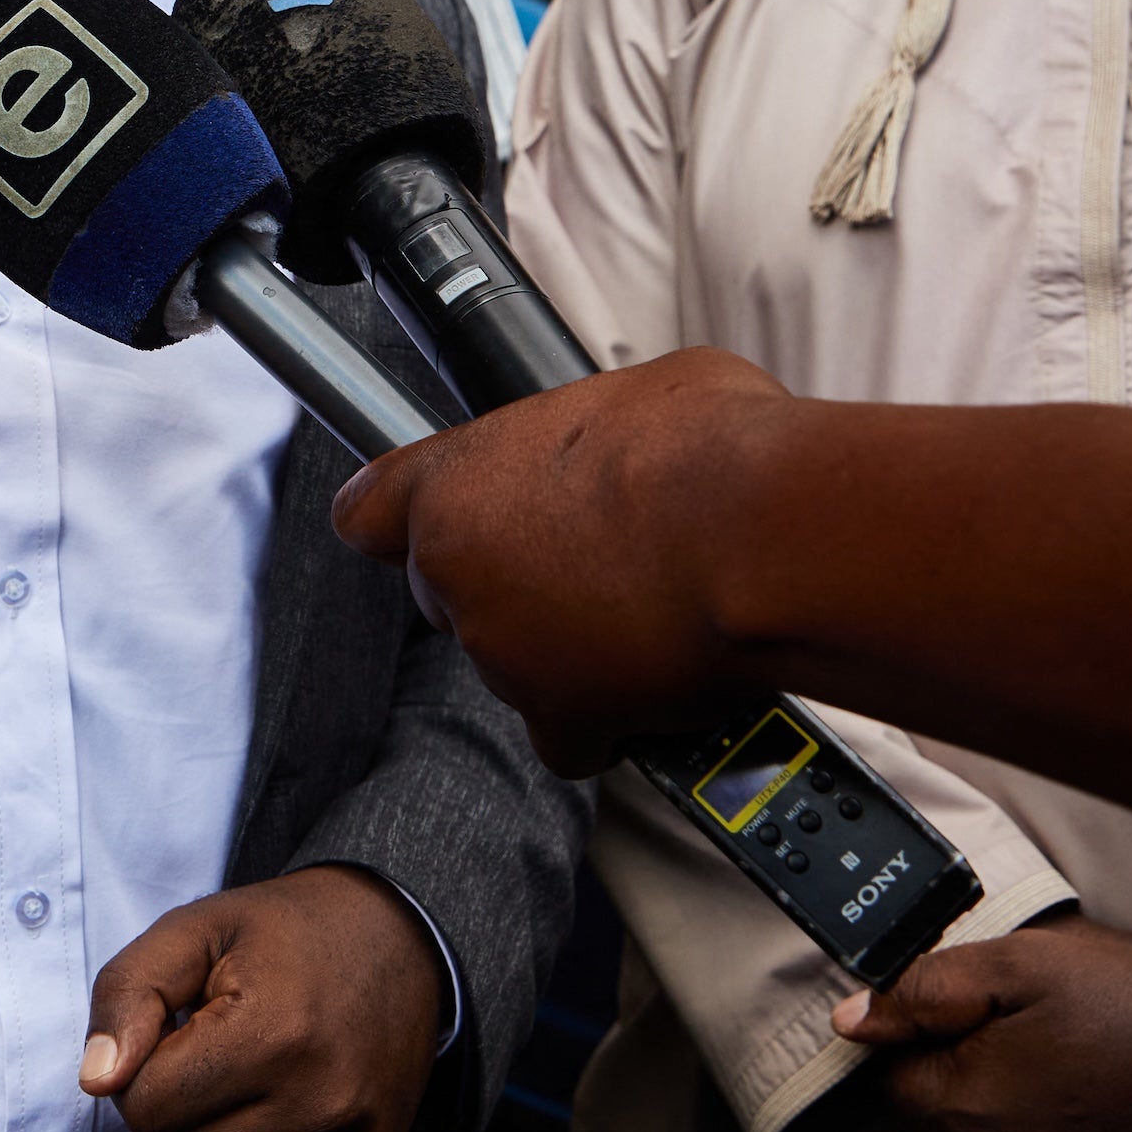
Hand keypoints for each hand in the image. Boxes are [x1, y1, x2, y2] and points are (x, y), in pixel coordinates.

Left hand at [79, 866, 443, 1131]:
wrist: (400, 943)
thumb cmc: (283, 934)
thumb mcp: (193, 931)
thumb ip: (129, 994)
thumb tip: (97, 1082)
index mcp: (273, 1036)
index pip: (144, 1108)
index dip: (141, 1065)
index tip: (177, 1027)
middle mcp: (321, 1103)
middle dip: (167, 1108)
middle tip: (205, 1049)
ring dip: (215, 1130)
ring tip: (255, 1063)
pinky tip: (288, 1090)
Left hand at [326, 349, 791, 772]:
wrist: (763, 536)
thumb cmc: (710, 450)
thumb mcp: (636, 395)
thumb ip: (587, 432)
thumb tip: (631, 438)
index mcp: (453, 484)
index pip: (367, 514)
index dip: (403, 520)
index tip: (434, 523)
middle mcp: (457, 574)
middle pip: (455, 594)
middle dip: (512, 586)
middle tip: (592, 563)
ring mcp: (502, 653)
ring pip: (516, 664)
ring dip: (567, 650)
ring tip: (650, 611)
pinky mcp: (560, 718)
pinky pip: (568, 736)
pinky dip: (607, 722)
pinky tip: (655, 685)